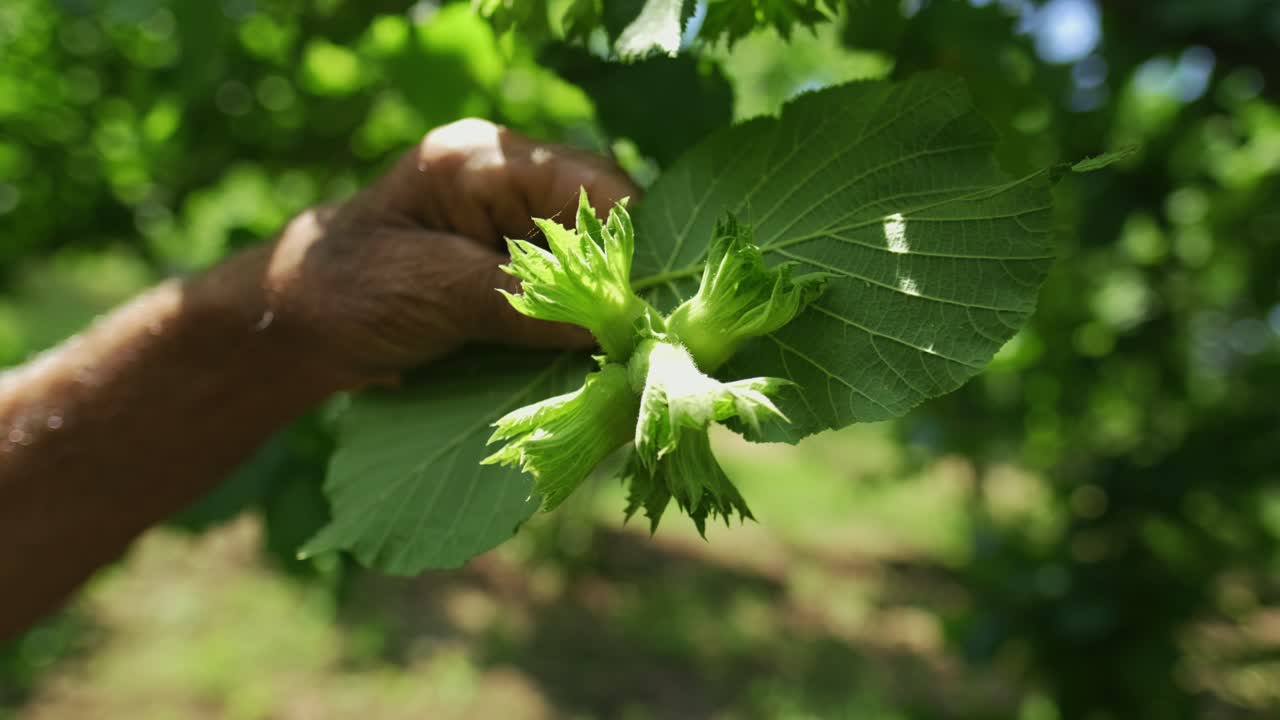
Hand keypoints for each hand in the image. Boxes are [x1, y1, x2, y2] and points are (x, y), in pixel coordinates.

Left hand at [257, 119, 638, 385]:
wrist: (294, 326)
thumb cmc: (345, 291)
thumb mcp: (433, 292)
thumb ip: (523, 302)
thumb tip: (614, 325)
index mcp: (483, 159)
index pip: (591, 182)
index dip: (631, 241)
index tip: (650, 304)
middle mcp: (508, 182)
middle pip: (603, 219)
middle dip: (623, 278)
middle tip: (642, 338)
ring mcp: (512, 224)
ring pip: (593, 259)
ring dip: (605, 307)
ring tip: (621, 354)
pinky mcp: (511, 266)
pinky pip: (568, 288)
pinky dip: (582, 323)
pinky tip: (592, 355)